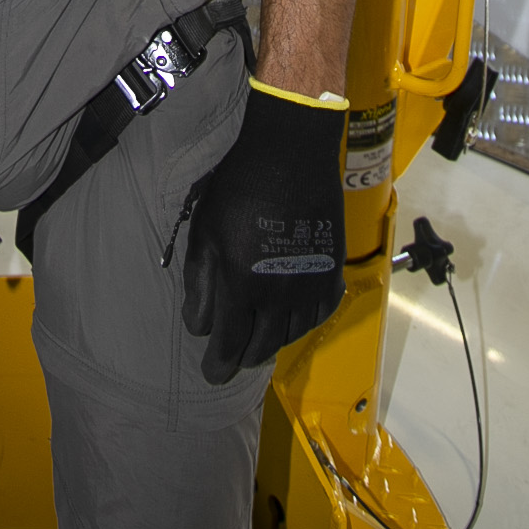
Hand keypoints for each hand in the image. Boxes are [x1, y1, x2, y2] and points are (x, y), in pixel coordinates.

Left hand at [181, 84, 345, 384]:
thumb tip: (197, 324)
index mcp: (241, 286)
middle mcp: (278, 296)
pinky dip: (301, 323)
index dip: (217, 365)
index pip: (228, 346)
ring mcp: (309, 286)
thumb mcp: (205, 230)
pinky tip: (290, 315)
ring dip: (270, 340)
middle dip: (241, 356)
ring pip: (289, 336)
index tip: (211, 373)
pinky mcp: (331, 273)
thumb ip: (199, 282)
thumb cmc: (240, 187)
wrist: (291, 154)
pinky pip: (317, 316)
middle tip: (232, 354)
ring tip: (258, 334)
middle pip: (259, 349)